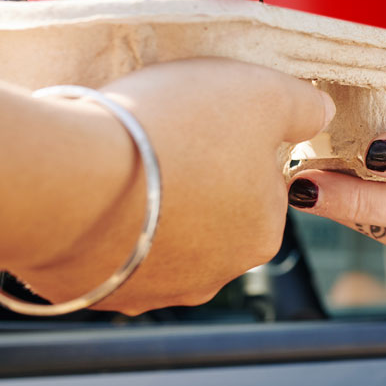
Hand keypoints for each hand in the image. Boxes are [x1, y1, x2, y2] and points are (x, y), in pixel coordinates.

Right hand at [1, 58, 333, 313]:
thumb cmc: (174, 131)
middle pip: (211, 211)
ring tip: (116, 160)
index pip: (261, 181)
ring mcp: (148, 290)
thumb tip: (320, 113)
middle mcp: (212, 275)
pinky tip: (86, 189)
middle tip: (157, 135)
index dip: (233, 141)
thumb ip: (304, 106)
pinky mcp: (92, 291)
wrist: (66, 176)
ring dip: (143, 201)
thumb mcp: (263, 93)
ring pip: (156, 233)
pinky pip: (103, 249)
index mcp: (262, 233)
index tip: (201, 120)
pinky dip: (99, 221)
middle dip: (190, 175)